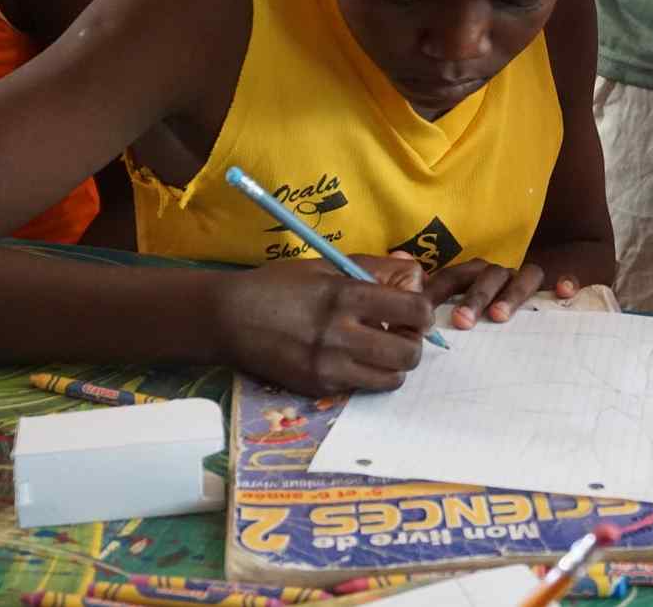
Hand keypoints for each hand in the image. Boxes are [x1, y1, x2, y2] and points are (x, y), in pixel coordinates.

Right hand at [214, 255, 432, 395]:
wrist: (229, 318)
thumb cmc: (280, 285)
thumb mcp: (328, 265)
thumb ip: (375, 268)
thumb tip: (415, 272)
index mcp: (346, 296)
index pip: (415, 310)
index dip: (423, 311)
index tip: (414, 309)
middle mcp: (341, 335)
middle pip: (409, 353)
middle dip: (413, 342)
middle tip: (400, 331)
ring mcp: (329, 367)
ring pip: (392, 379)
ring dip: (394, 364)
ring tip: (379, 346)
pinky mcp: (318, 388)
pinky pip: (362, 388)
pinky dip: (367, 374)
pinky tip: (352, 357)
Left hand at [425, 259, 578, 328]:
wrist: (533, 286)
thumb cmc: (481, 310)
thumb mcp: (453, 306)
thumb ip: (430, 292)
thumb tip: (401, 270)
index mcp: (473, 277)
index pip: (454, 276)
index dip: (441, 290)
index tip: (426, 311)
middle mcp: (500, 275)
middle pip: (489, 276)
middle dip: (475, 297)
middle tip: (463, 321)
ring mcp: (527, 280)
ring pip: (524, 276)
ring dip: (511, 294)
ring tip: (499, 316)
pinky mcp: (556, 286)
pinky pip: (563, 277)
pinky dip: (564, 280)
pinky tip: (562, 292)